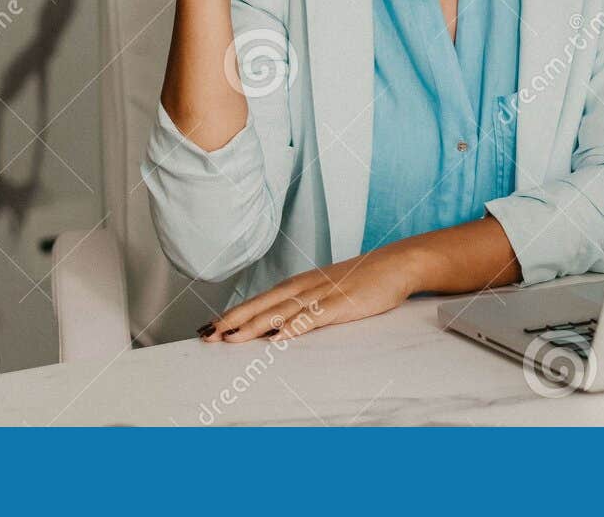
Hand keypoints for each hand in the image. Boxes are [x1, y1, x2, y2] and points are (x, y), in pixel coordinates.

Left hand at [198, 243, 431, 343]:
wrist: (396, 264)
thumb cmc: (362, 280)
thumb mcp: (327, 292)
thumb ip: (304, 308)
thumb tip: (279, 327)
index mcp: (300, 285)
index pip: (260, 300)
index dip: (234, 314)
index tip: (209, 327)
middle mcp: (305, 287)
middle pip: (263, 304)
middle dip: (233, 320)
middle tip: (206, 334)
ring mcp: (323, 294)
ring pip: (282, 311)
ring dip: (255, 325)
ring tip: (230, 338)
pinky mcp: (342, 303)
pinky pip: (314, 316)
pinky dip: (294, 326)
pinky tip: (279, 337)